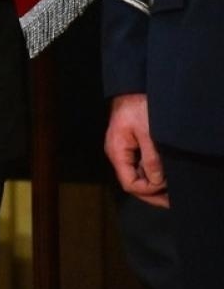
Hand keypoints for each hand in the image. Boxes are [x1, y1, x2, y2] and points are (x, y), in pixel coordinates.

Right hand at [105, 93, 167, 207]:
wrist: (130, 89)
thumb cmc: (138, 107)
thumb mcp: (148, 132)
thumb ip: (151, 158)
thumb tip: (157, 181)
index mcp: (117, 152)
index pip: (130, 184)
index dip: (149, 192)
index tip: (168, 191)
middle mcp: (117, 154)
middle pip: (132, 182)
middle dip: (152, 193)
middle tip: (173, 199)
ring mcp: (122, 150)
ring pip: (136, 175)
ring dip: (153, 183)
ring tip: (172, 187)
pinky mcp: (129, 145)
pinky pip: (138, 165)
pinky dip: (151, 172)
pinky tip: (164, 173)